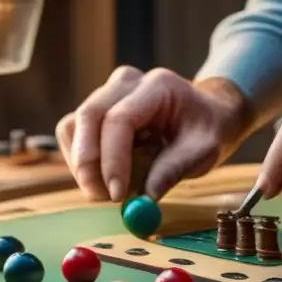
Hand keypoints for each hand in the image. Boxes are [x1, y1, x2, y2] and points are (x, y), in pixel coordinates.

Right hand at [57, 67, 252, 201]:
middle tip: (102, 197)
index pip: (120, 119)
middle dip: (89, 164)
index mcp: (157, 86)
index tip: (118, 194)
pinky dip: (81, 160)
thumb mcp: (203, 150)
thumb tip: (144, 199)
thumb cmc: (207, 129)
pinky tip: (105, 176)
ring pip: (74, 125)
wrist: (207, 113)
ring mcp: (107, 92)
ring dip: (82, 165)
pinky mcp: (97, 109)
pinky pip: (73, 133)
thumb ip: (173, 170)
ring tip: (108, 190)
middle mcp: (126, 82)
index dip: (113, 160)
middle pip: (89, 116)